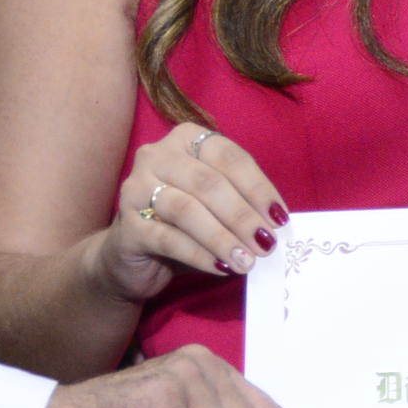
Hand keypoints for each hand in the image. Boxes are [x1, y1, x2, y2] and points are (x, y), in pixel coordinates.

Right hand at [93, 126, 286, 302]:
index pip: (228, 157)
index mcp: (186, 140)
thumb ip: (241, 205)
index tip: (280, 219)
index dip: (258, 188)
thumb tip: (276, 224)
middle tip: (266, 244)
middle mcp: (157, 156)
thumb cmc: (184, 226)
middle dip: (242, 215)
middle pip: (208, 182)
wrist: (132, 257)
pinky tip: (221, 267)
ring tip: (247, 260)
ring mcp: (136, 188)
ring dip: (223, 237)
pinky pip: (168, 239)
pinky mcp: (127, 226)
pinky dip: (199, 254)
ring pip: (187, 209)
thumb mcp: (215, 207)